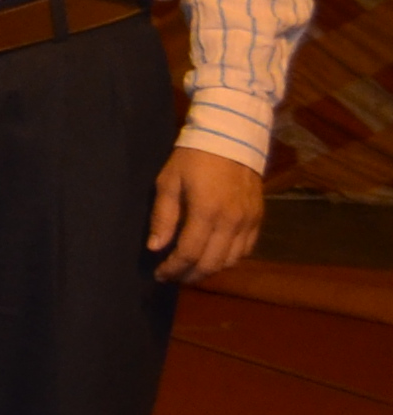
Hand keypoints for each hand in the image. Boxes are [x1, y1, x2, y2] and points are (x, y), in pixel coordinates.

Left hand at [149, 145, 265, 283]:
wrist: (231, 138)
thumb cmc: (193, 158)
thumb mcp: (168, 182)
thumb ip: (163, 217)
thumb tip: (155, 248)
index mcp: (206, 212)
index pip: (189, 253)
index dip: (173, 268)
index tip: (159, 275)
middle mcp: (231, 222)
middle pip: (212, 263)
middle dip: (190, 275)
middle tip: (173, 277)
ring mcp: (248, 221)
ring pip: (231, 260)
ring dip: (210, 270)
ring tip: (190, 270)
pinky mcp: (258, 218)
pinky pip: (246, 249)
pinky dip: (229, 259)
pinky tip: (214, 257)